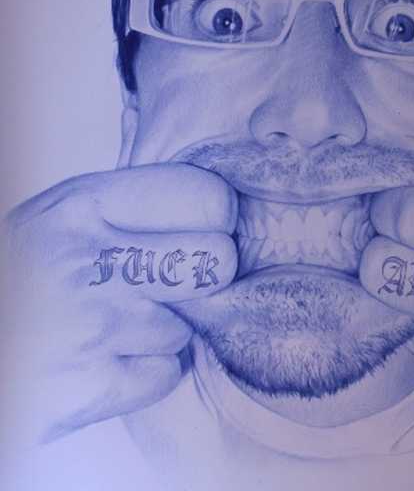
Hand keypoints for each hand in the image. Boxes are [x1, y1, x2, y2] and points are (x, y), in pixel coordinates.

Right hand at [1, 164, 236, 446]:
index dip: (216, 218)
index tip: (202, 230)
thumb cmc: (24, 275)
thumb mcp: (63, 216)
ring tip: (117, 325)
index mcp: (83, 204)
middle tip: (172, 282)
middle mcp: (92, 259)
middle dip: (205, 275)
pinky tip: (109, 361)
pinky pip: (166, 373)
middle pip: (219, 261)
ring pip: (190, 323)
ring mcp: (94, 325)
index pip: (208, 197)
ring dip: (163, 330)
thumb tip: (216, 214)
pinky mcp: (90, 387)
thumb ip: (129, 210)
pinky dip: (145, 374)